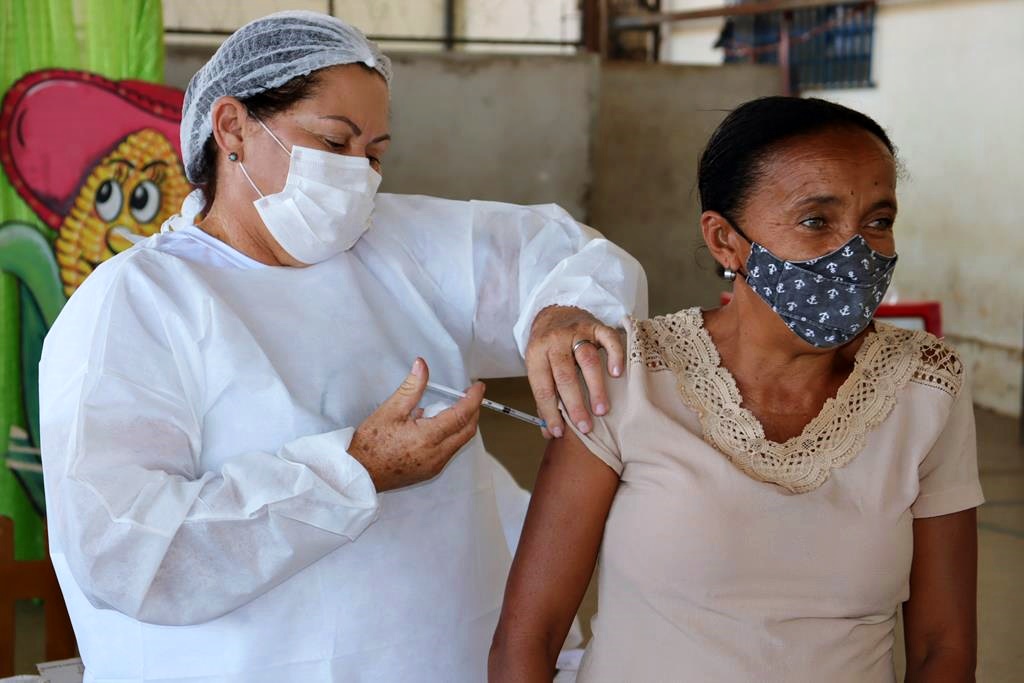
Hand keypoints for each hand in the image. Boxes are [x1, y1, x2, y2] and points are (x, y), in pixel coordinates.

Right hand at [349, 358, 483, 490]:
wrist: (359, 473)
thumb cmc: (370, 444)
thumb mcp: (390, 410)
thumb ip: (411, 387)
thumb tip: (422, 365)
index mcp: (428, 437)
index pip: (461, 415)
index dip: (473, 399)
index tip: (477, 387)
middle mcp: (437, 454)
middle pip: (467, 430)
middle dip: (473, 411)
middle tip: (469, 395)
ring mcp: (435, 465)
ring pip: (460, 442)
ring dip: (462, 424)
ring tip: (452, 407)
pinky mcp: (430, 471)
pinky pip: (450, 451)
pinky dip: (452, 435)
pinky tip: (437, 425)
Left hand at [525, 305, 624, 438]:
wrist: (556, 310)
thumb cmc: (548, 346)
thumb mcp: (538, 367)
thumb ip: (544, 398)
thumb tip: (548, 431)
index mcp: (536, 354)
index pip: (542, 387)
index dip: (550, 412)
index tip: (558, 432)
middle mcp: (555, 341)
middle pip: (565, 375)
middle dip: (575, 404)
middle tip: (585, 426)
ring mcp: (576, 332)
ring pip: (587, 360)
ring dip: (595, 387)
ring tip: (602, 410)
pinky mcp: (595, 325)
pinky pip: (608, 339)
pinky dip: (614, 356)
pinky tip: (617, 374)